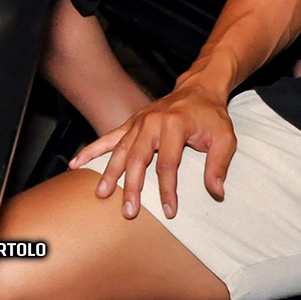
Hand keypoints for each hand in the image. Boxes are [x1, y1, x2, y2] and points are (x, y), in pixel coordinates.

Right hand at [70, 81, 236, 218]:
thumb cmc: (211, 116)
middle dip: (132, 187)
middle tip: (129, 211)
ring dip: (110, 173)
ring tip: (102, 194)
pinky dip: (91, 150)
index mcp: (175, 125)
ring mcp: (138, 122)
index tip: (169, 211)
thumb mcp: (225, 138)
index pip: (167, 164)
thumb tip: (216, 192)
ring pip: (120, 150)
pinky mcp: (131, 123)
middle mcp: (152, 122)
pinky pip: (108, 137)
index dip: (168, 190)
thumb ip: (219, 164)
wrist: (198, 88)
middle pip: (137, 158)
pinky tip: (75, 163)